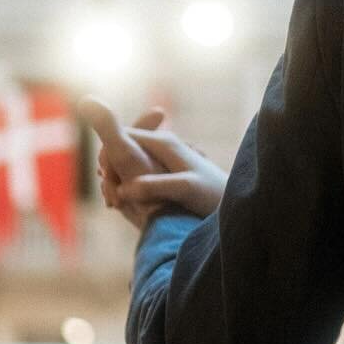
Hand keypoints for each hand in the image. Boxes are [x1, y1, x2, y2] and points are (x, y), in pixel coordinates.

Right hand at [81, 98, 227, 229]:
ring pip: (126, 163)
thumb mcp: (185, 189)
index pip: (122, 135)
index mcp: (164, 142)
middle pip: (121, 149)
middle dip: (110, 172)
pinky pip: (134, 174)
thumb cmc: (214, 195)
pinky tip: (126, 207)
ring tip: (117, 207)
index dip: (108, 158)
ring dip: (116, 182)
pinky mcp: (162, 173)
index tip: (108, 184)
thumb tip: (124, 190)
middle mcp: (162, 146)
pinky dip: (125, 188)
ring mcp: (161, 159)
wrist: (235, 203)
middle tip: (112, 203)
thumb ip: (156, 186)